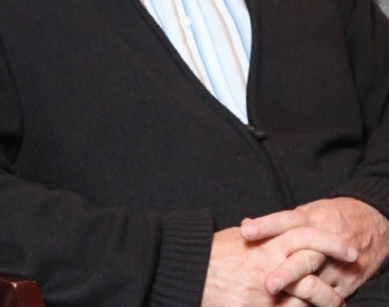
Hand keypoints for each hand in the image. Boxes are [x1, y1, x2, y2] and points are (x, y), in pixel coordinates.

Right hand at [201, 224, 355, 306]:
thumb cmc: (212, 253)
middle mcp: (269, 267)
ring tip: (333, 305)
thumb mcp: (240, 238)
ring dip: (322, 303)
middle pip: (312, 271)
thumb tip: (273, 236)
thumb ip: (261, 239)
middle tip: (346, 288)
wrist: (188, 270)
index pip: (307, 237)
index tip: (347, 248)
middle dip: (333, 282)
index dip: (330, 241)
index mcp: (266, 244)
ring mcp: (264, 294)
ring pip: (303, 299)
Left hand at [240, 197, 388, 299]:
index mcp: (312, 218)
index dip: (266, 226)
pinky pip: (328, 298)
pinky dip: (312, 305)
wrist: (373, 223)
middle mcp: (324, 241)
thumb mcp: (311, 211)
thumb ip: (285, 223)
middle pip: (304, 256)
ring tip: (280, 304)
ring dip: (299, 294)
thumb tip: (248, 228)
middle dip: (286, 271)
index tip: (245, 231)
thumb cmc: (333, 216)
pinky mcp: (345, 282)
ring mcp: (335, 264)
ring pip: (317, 282)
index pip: (286, 221)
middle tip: (268, 283)